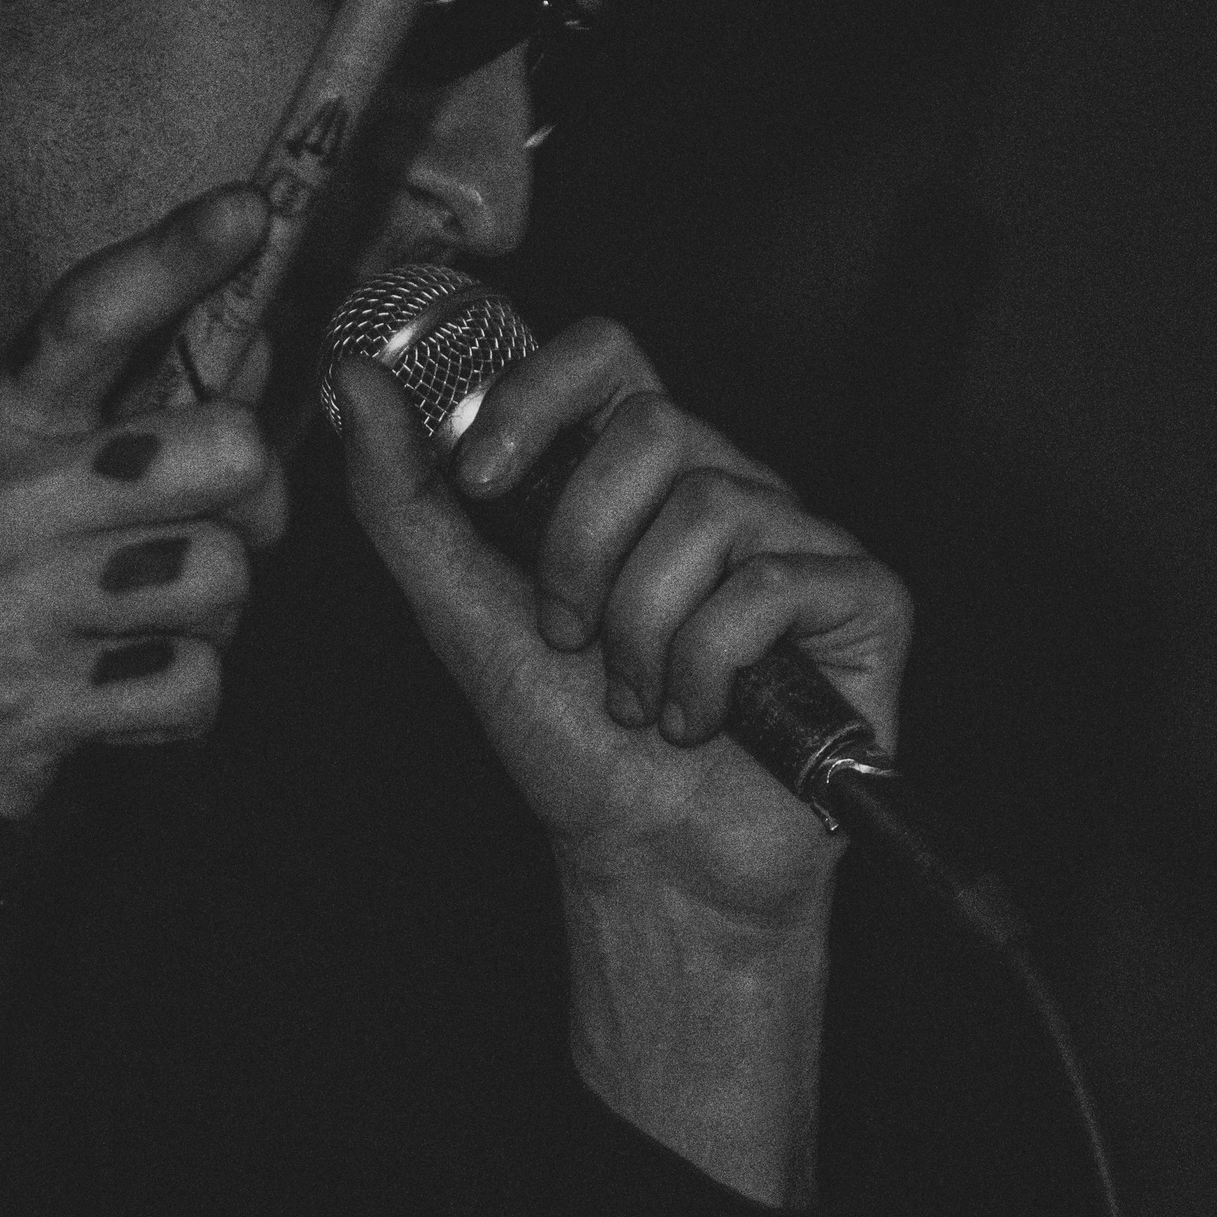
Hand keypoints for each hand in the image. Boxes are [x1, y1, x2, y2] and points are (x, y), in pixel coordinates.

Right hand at [0, 188, 285, 818]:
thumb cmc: (6, 572)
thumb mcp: (47, 468)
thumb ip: (152, 402)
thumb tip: (262, 330)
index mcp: (6, 420)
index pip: (89, 318)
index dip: (174, 258)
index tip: (251, 208)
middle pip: (229, 451)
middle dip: (255, 504)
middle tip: (208, 528)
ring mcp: (11, 601)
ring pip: (228, 576)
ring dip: (213, 614)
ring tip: (144, 619)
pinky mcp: (35, 704)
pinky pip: (198, 685)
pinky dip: (181, 703)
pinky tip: (122, 690)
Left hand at [333, 317, 913, 939]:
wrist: (650, 863)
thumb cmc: (568, 742)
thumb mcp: (462, 614)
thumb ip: (406, 499)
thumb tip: (352, 381)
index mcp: (635, 477)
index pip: (605, 353)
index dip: (539, 394)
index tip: (480, 482)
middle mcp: (724, 488)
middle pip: (655, 423)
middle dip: (581, 547)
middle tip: (566, 637)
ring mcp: (799, 538)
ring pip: (711, 509)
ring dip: (641, 631)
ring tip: (635, 699)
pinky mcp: (865, 597)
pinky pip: (775, 585)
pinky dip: (709, 671)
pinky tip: (700, 721)